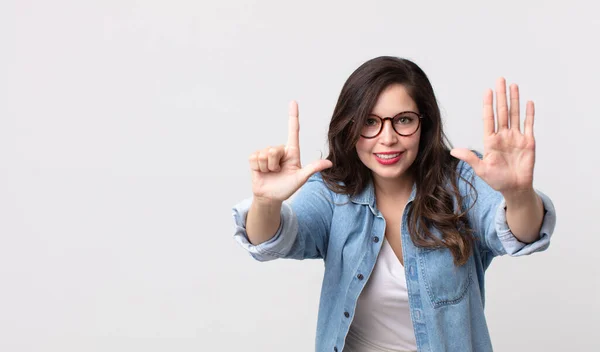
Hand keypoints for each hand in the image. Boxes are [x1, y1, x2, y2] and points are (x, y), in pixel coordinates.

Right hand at [249, 101, 332, 202]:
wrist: (270, 197)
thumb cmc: (286, 188)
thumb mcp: (300, 179)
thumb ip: (312, 169)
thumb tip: (329, 163)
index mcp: (292, 152)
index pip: (293, 131)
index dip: (293, 116)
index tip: (293, 102)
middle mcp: (279, 150)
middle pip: (274, 149)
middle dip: (275, 164)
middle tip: (277, 172)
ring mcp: (266, 153)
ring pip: (265, 154)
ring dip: (267, 167)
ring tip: (270, 173)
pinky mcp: (255, 158)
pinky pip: (255, 157)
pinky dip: (259, 167)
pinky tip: (262, 171)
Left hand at [450, 78, 535, 195]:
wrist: (514, 188)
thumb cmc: (497, 180)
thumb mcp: (481, 169)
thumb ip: (470, 158)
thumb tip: (453, 151)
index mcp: (490, 140)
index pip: (489, 118)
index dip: (488, 104)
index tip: (487, 91)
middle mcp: (503, 135)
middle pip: (502, 111)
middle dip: (501, 95)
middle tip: (500, 79)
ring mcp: (516, 137)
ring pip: (515, 114)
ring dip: (514, 100)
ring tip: (513, 85)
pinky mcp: (528, 142)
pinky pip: (529, 125)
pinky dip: (529, 114)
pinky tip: (528, 102)